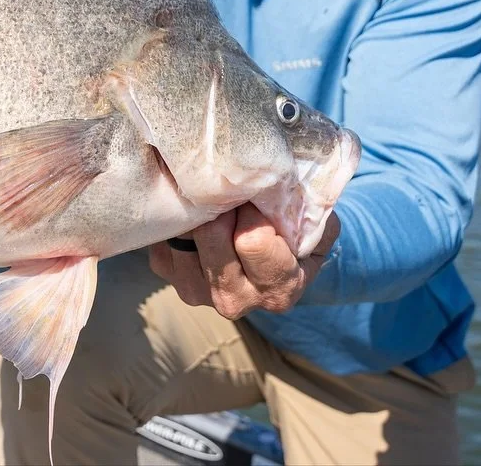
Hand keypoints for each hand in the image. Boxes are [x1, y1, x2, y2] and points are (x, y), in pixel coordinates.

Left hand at [149, 207, 338, 318]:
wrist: (270, 263)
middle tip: (233, 191)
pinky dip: (180, 215)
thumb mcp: (314, 226)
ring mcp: (195, 290)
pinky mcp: (167, 273)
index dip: (254, 210)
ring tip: (215, 199)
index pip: (252, 241)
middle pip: (211, 234)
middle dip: (223, 204)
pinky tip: (196, 211)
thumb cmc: (295, 238)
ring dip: (200, 208)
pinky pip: (166, 231)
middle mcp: (234, 299)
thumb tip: (274, 181)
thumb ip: (303, 210)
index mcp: (277, 288)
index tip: (258, 198)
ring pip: (185, 232)